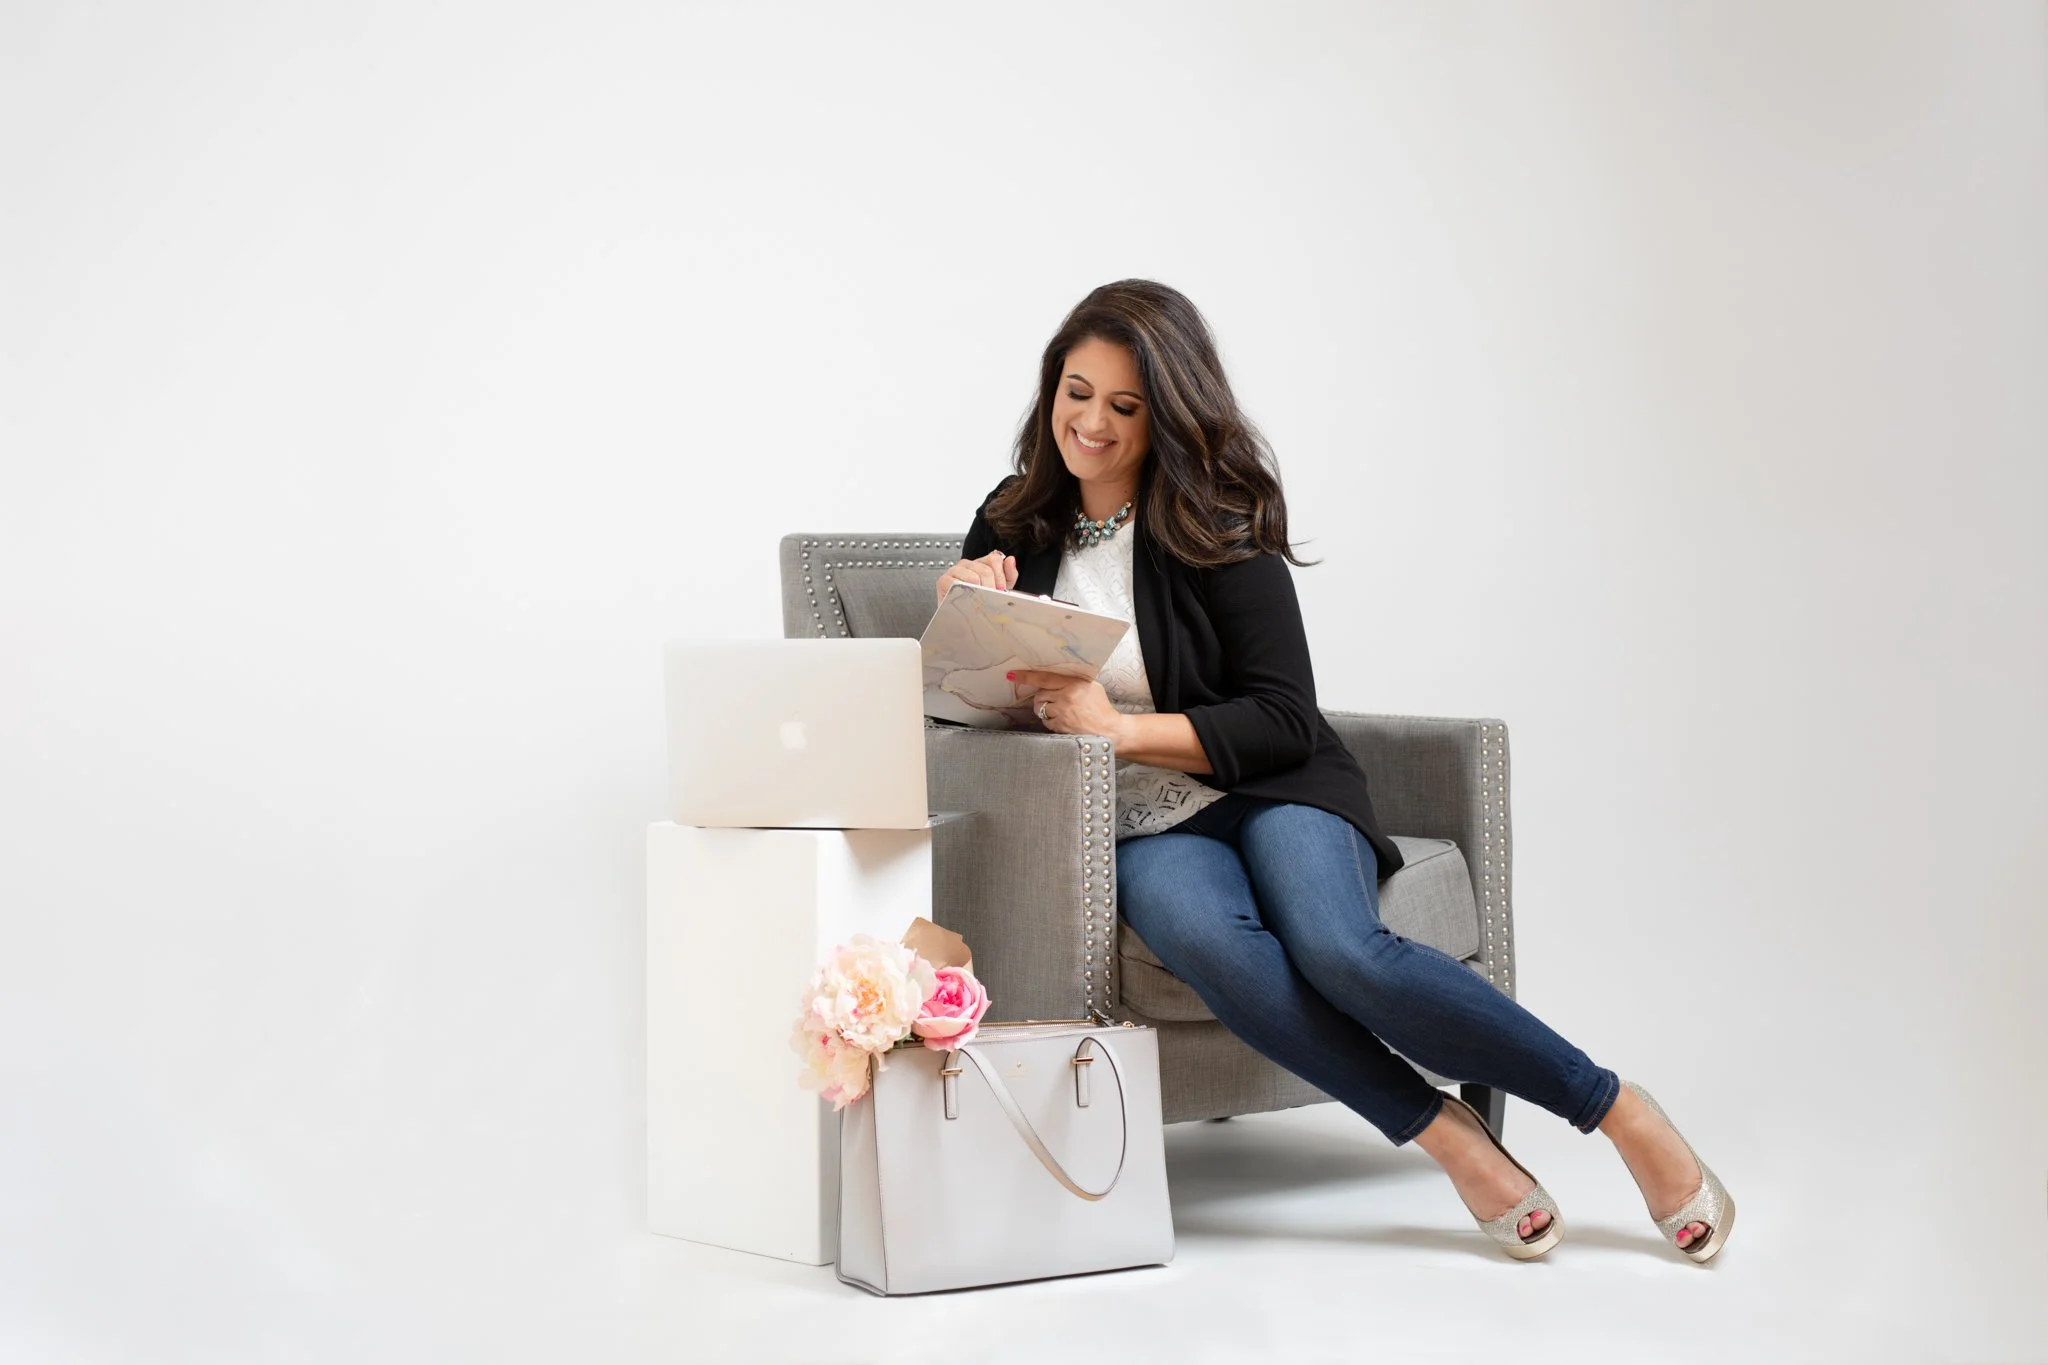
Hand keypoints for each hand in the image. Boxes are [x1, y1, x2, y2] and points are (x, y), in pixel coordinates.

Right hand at [936, 550, 1018, 605]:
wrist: (961, 620)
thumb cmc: (978, 602)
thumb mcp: (999, 588)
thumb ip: (1008, 574)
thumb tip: (1010, 560)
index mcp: (981, 563)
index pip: (994, 559)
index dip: (1001, 576)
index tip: (1001, 590)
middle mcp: (968, 564)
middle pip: (986, 570)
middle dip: (992, 588)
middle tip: (991, 599)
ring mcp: (955, 570)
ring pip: (974, 577)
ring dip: (980, 592)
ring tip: (980, 601)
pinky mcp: (944, 580)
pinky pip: (958, 583)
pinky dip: (965, 592)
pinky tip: (968, 599)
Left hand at [1008, 669, 1126, 743]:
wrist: (1109, 730)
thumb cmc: (1101, 707)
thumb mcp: (1092, 686)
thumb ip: (1073, 681)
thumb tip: (1053, 677)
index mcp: (1074, 684)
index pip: (1045, 678)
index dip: (1026, 676)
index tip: (1012, 675)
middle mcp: (1066, 697)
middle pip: (1039, 695)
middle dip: (1041, 697)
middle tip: (1052, 700)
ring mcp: (1062, 713)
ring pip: (1040, 708)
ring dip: (1044, 709)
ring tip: (1057, 710)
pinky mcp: (1060, 727)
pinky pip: (1046, 721)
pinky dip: (1050, 721)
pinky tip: (1062, 720)